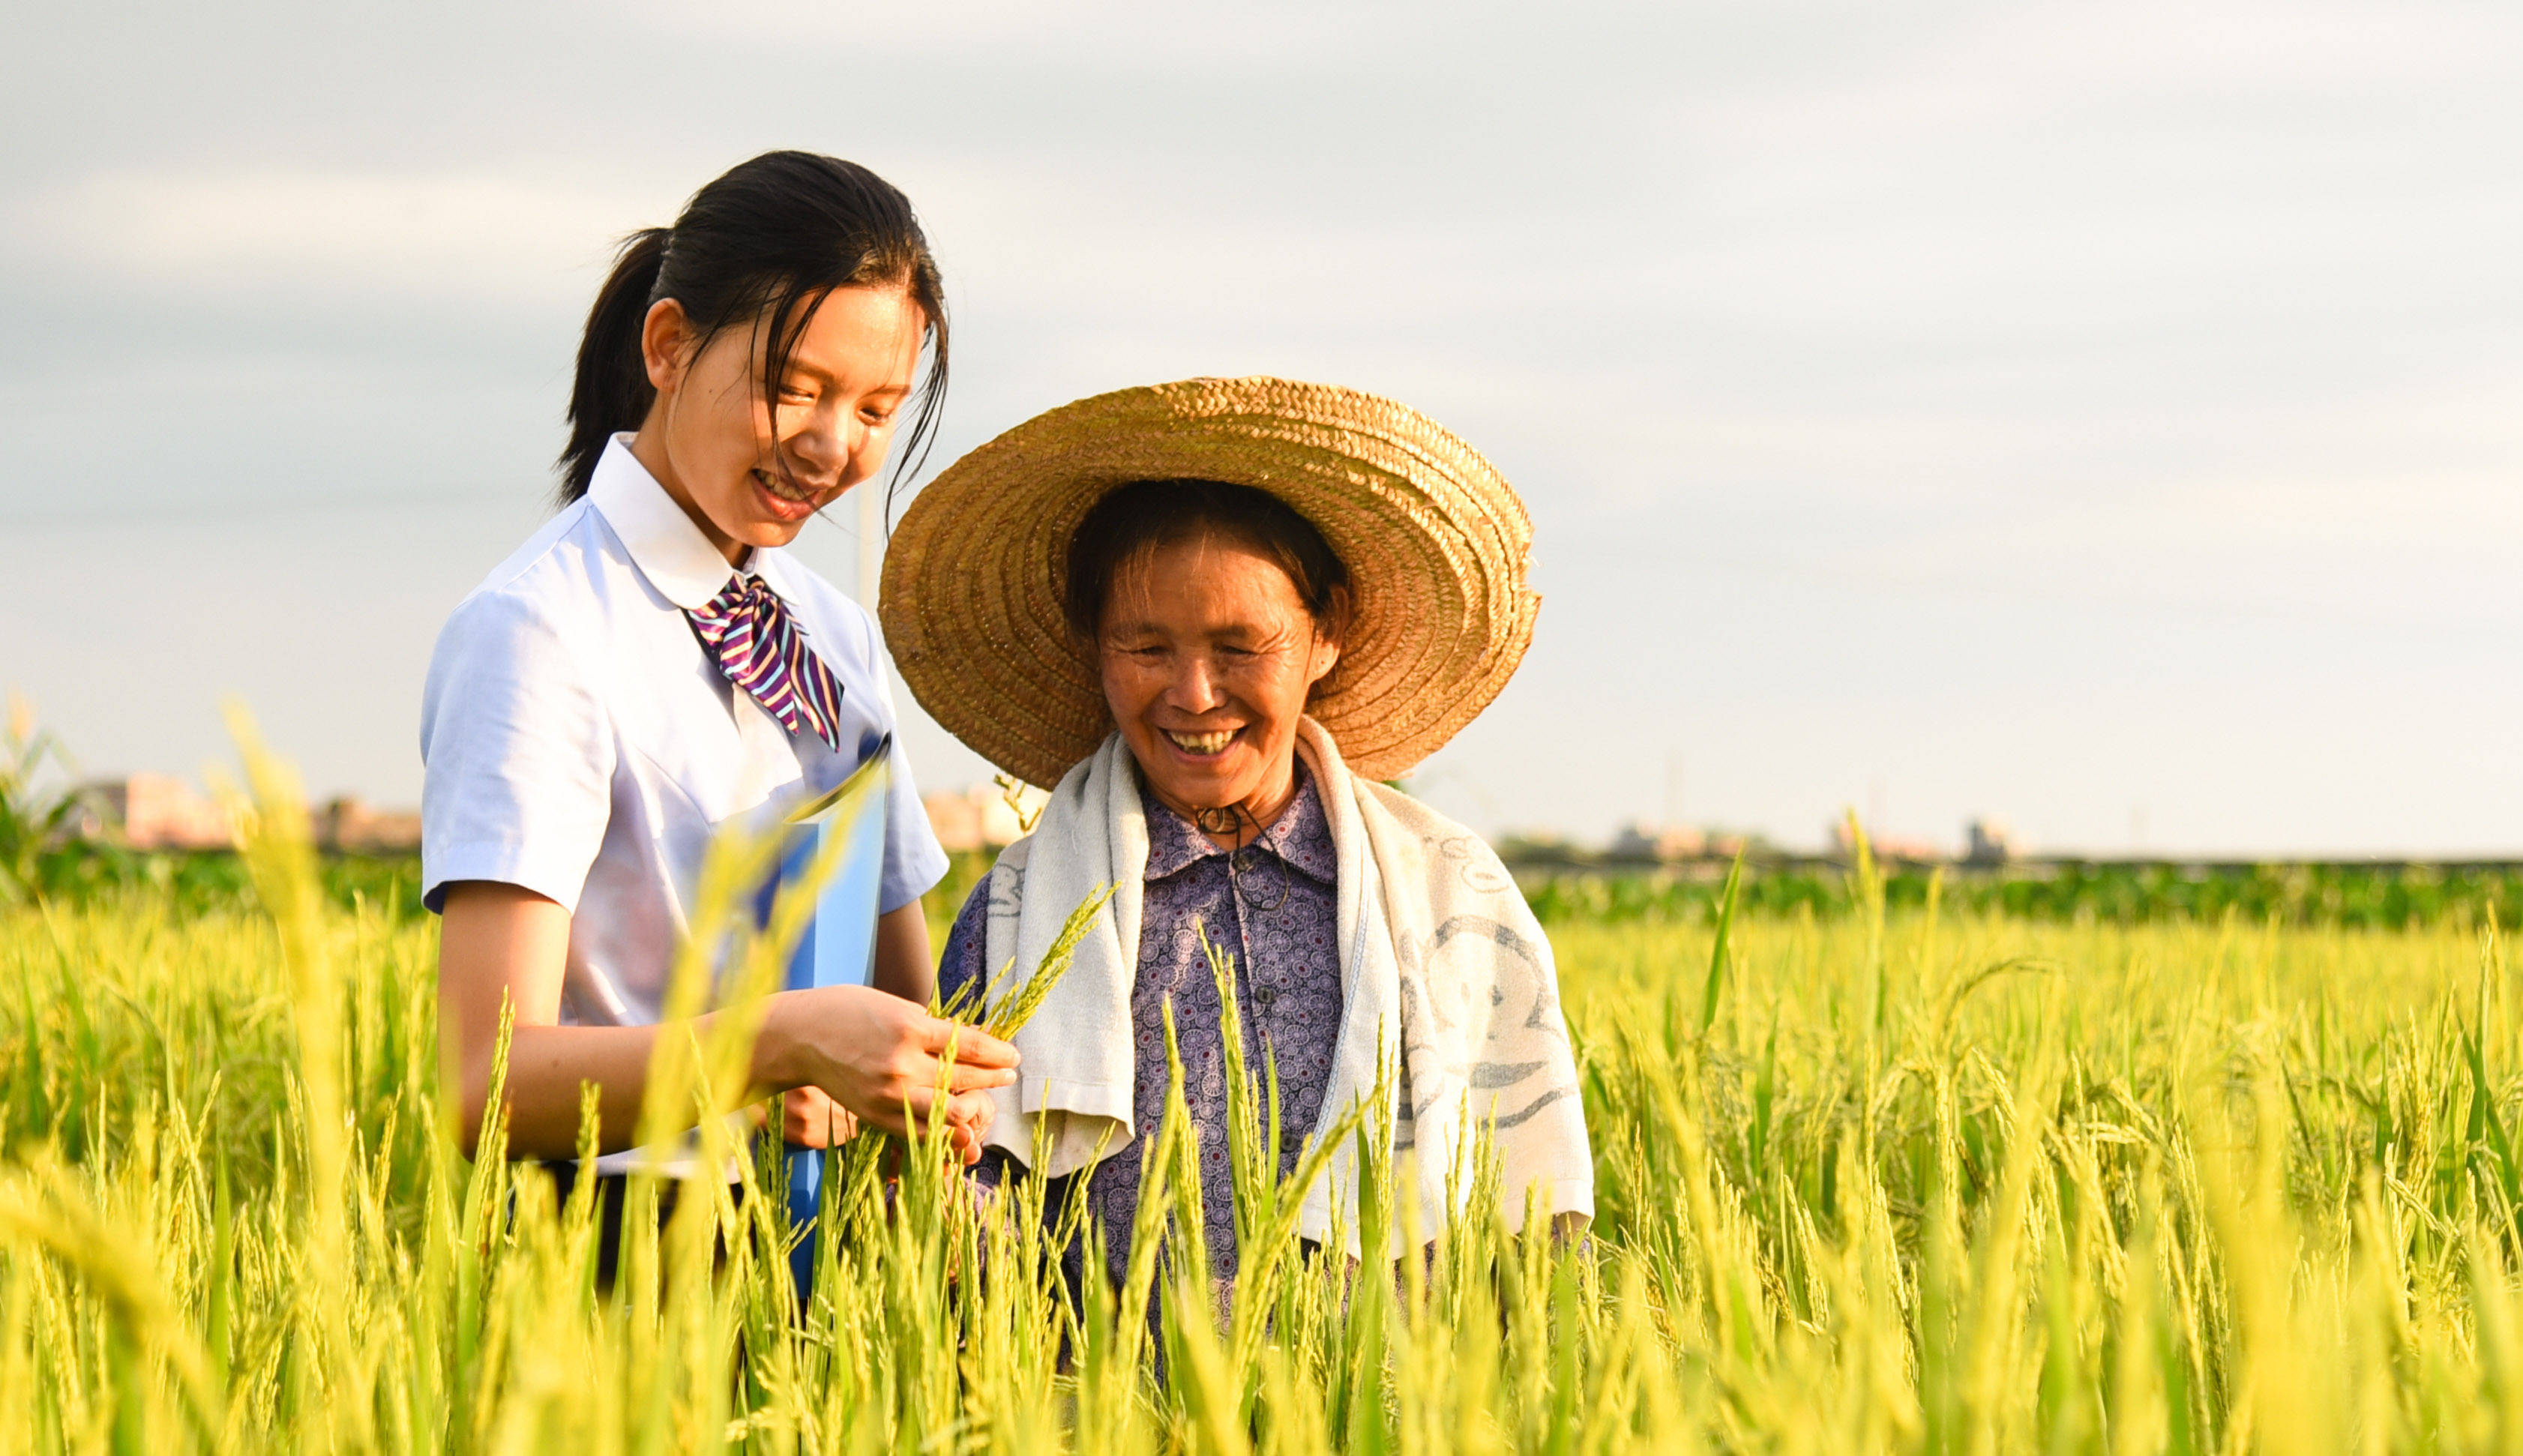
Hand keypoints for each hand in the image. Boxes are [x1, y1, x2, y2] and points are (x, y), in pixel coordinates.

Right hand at [764, 986, 1021, 1164]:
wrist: (799, 1037)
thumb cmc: (847, 1011)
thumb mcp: (895, 1006)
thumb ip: (932, 1026)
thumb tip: (976, 1037)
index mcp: (910, 1027)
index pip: (970, 1045)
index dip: (998, 1052)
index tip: (1014, 1055)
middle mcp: (902, 1063)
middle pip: (964, 1077)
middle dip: (993, 1076)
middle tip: (1010, 1073)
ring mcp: (889, 1094)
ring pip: (948, 1109)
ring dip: (975, 1103)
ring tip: (988, 1097)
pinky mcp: (876, 1115)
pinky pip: (920, 1129)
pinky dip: (943, 1126)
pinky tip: (956, 1118)